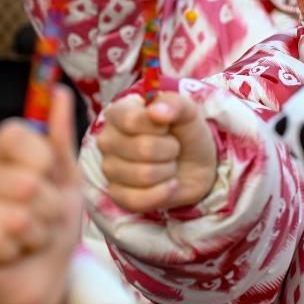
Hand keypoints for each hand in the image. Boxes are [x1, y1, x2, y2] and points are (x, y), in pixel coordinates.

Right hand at [0, 86, 82, 303]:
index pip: (15, 134)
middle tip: (44, 218)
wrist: (45, 274)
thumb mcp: (68, 179)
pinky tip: (11, 253)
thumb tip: (58, 91)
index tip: (50, 177)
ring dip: (36, 233)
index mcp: (2, 153)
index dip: (42, 160)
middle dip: (50, 208)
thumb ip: (61, 138)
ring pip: (15, 215)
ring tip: (30, 236)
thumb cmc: (56, 222)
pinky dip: (16, 250)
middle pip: (26, 181)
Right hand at [98, 92, 216, 212]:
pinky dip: (163, 193)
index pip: (131, 120)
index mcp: (118, 113)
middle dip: (170, 150)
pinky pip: (138, 199)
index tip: (168, 127)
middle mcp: (107, 140)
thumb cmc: (186, 133)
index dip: (158, 126)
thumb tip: (155, 111)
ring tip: (169, 164)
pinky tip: (168, 184)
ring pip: (143, 175)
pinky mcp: (117, 195)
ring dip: (168, 171)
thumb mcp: (188, 112)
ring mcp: (109, 169)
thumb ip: (174, 104)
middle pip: (142, 149)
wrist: (196, 165)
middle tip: (173, 147)